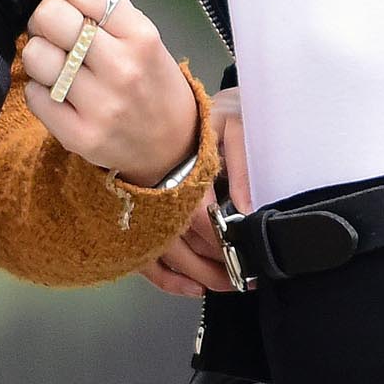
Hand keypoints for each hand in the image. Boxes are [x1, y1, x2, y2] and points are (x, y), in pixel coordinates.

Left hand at [4, 0, 201, 185]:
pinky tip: (64, 96)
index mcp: (138, 33)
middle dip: (43, 21)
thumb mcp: (142, 36)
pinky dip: (41, 91)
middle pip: (49, 17)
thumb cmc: (150, 80)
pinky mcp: (81, 135)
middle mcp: (121, 66)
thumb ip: (103, 11)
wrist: (173, 144)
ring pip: (35, 56)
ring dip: (40, 57)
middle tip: (60, 36)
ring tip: (64, 69)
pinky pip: (33, 94)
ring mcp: (101, 104)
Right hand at [143, 95, 246, 298]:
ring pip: (163, 254)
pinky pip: (145, 256)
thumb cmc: (211, 111)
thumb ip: (242, 165)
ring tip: (221, 286)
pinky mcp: (135, 215)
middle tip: (239, 281)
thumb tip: (248, 210)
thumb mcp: (236, 124)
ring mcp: (143, 205)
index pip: (201, 218)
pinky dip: (166, 277)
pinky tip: (188, 287)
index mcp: (182, 169)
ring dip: (192, 277)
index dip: (222, 243)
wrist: (176, 96)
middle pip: (181, 243)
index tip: (243, 260)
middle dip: (211, 267)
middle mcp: (158, 191)